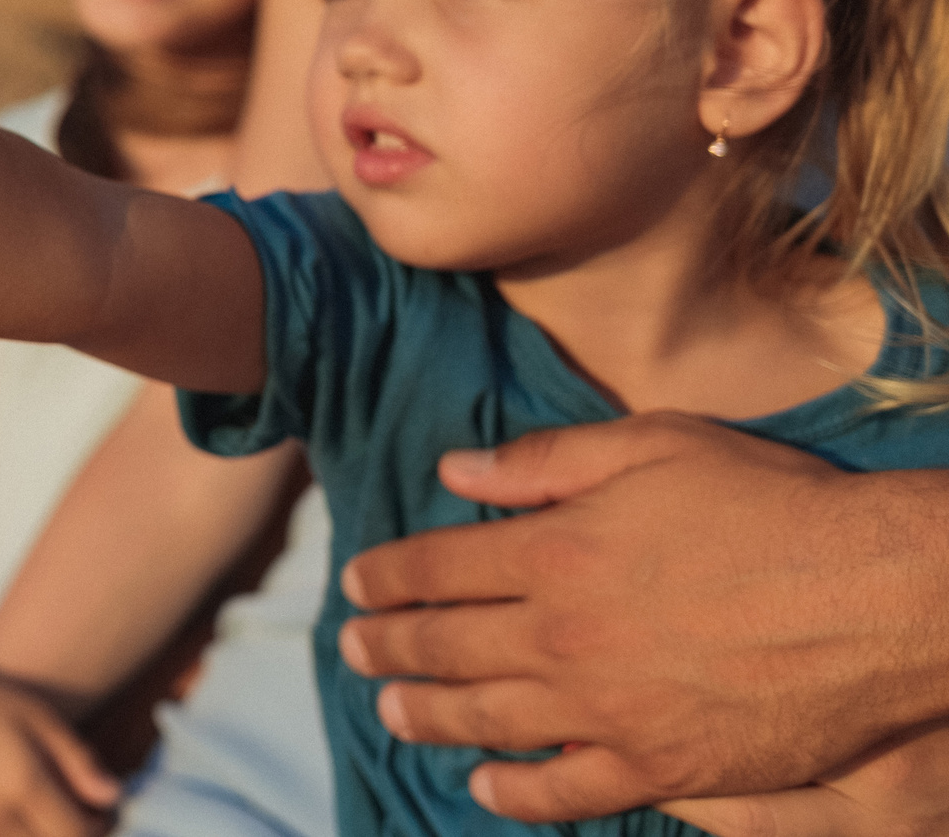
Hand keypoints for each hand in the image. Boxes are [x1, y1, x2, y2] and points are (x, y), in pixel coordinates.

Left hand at [335, 413, 948, 822]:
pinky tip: (483, 781)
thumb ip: (546, 461)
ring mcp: (608, 708)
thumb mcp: (654, 445)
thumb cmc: (773, 504)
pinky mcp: (662, 767)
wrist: (881, 596)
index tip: (356, 581)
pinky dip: (514, 788)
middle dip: (387, 645)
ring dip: (426, 713)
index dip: (388, 575)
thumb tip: (456, 470)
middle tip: (352, 648)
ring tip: (390, 709)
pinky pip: (565, 788)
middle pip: (446, 644)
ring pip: (486, 717)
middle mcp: (563, 634)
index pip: (437, 566)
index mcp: (553, 550)